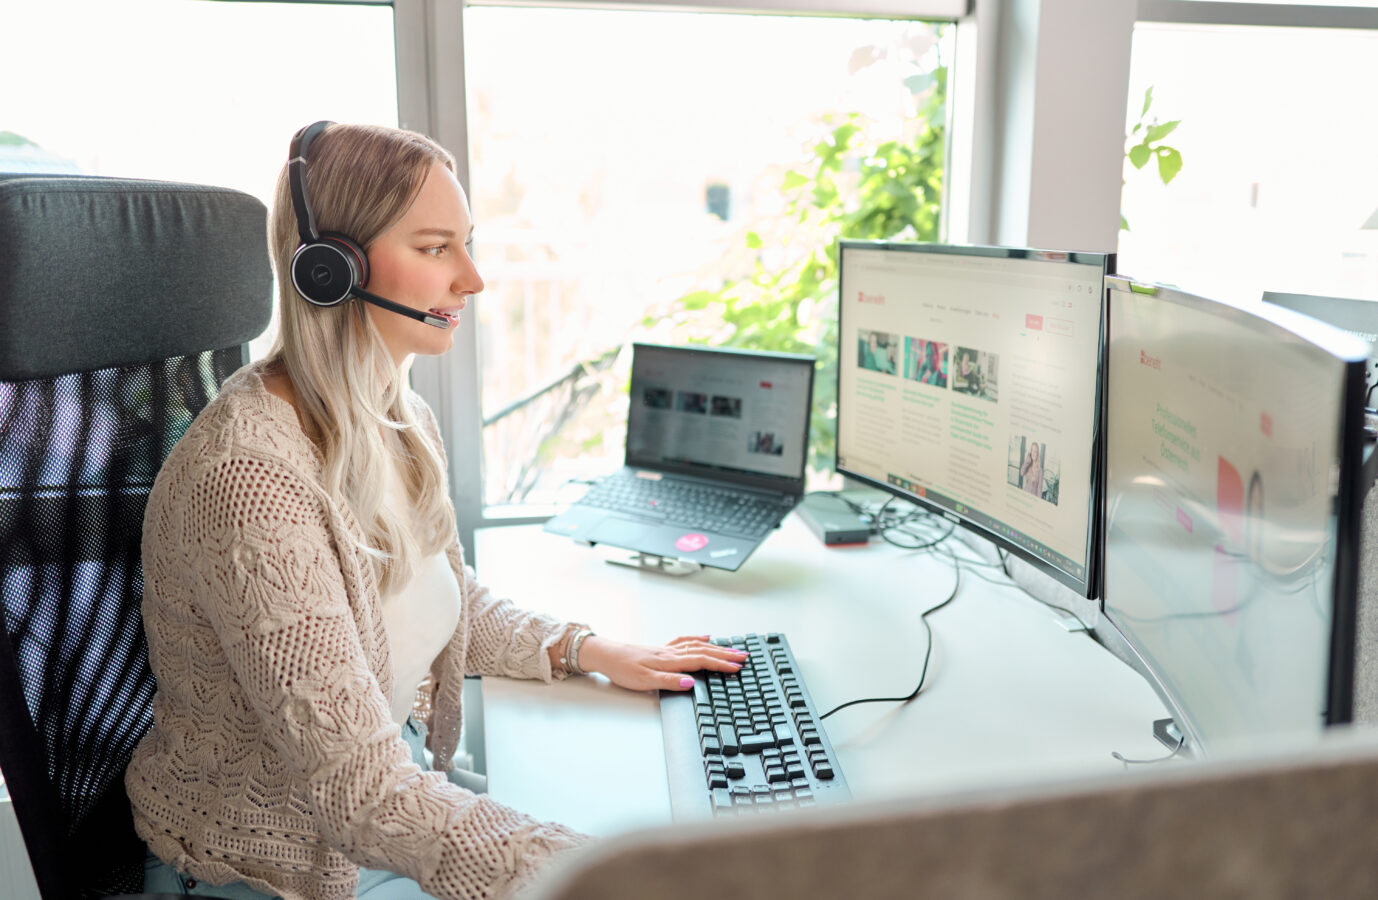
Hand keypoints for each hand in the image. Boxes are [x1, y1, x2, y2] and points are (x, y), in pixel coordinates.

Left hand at [577, 634, 748, 692]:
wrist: (605, 655)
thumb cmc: (622, 669)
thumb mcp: (644, 681)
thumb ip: (669, 682)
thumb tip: (691, 682)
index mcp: (669, 661)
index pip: (701, 662)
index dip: (721, 665)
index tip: (738, 667)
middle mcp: (670, 653)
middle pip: (704, 651)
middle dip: (726, 654)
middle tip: (744, 656)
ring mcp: (666, 649)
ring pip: (697, 646)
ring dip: (717, 647)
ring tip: (733, 649)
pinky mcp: (660, 649)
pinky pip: (685, 641)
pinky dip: (698, 639)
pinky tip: (705, 637)